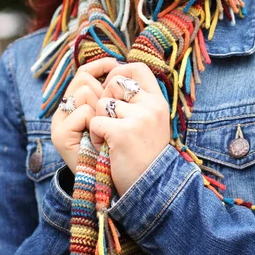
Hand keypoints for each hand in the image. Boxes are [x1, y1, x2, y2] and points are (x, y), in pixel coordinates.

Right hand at [51, 57, 117, 173]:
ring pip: (85, 92)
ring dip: (103, 110)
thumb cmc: (120, 148)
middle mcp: (65, 111)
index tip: (116, 63)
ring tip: (106, 130)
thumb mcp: (118, 116)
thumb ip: (114, 94)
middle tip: (113, 114)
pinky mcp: (60, 135)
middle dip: (105, 92)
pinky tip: (100, 140)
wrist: (116, 183)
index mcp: (77, 104)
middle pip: (85, 79)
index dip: (101, 65)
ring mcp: (60, 123)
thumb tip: (123, 65)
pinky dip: (97, 124)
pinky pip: (84, 112)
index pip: (85, 73)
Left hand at [89, 62, 170, 195]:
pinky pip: (96, 121)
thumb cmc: (146, 153)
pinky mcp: (122, 132)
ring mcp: (138, 118)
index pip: (138, 68)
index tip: (112, 86)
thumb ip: (138, 100)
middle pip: (115, 83)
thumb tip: (115, 76)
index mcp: (158, 100)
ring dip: (100, 120)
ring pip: (102, 103)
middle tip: (110, 120)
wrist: (152, 187)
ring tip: (110, 137)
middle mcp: (151, 105)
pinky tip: (106, 147)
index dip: (120, 72)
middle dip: (105, 99)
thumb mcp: (151, 121)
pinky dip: (96, 135)